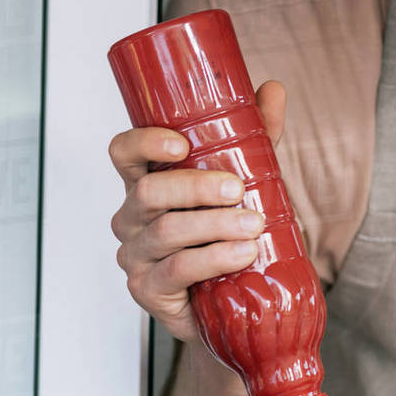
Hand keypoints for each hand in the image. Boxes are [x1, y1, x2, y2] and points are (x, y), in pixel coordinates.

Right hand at [109, 79, 285, 342]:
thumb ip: (255, 139)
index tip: (181, 143)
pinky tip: (241, 254)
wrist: (234, 306)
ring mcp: (136, 256)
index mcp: (146, 184)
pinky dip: (212, 258)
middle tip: (240, 191)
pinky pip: (176, 270)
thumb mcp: (246, 183)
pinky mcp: (147, 291)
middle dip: (198, 187)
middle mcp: (132, 218)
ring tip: (253, 226)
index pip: (124, 153)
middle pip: (149, 191)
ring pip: (167, 230)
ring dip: (215, 225)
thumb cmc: (229, 238)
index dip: (144, 143)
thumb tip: (271, 89)